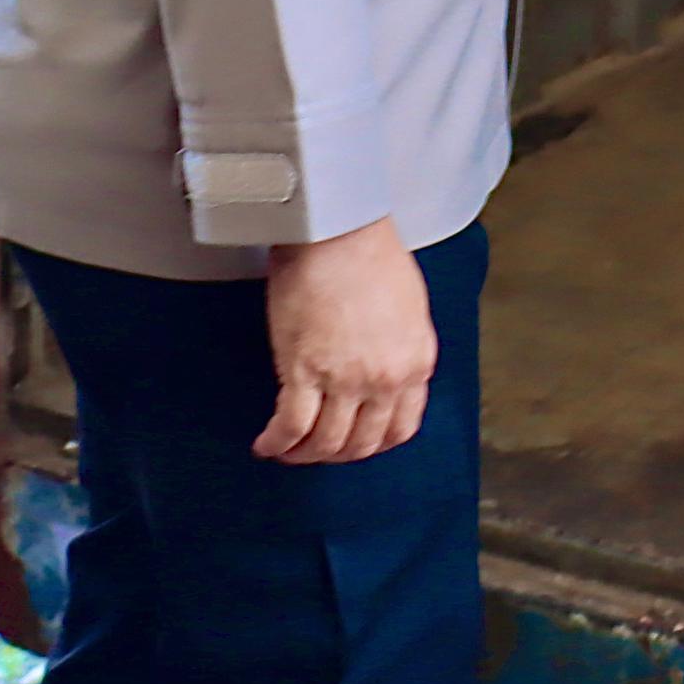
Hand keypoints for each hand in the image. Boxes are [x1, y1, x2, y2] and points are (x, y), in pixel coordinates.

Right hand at [259, 218, 436, 463]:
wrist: (338, 229)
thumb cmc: (369, 253)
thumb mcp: (408, 309)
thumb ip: (400, 349)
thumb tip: (381, 372)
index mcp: (415, 362)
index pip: (401, 427)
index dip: (374, 444)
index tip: (356, 443)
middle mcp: (386, 378)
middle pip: (362, 443)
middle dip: (337, 455)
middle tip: (317, 451)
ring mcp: (347, 378)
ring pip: (326, 443)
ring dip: (304, 455)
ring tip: (287, 450)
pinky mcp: (306, 370)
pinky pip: (292, 426)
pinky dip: (278, 442)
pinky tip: (267, 444)